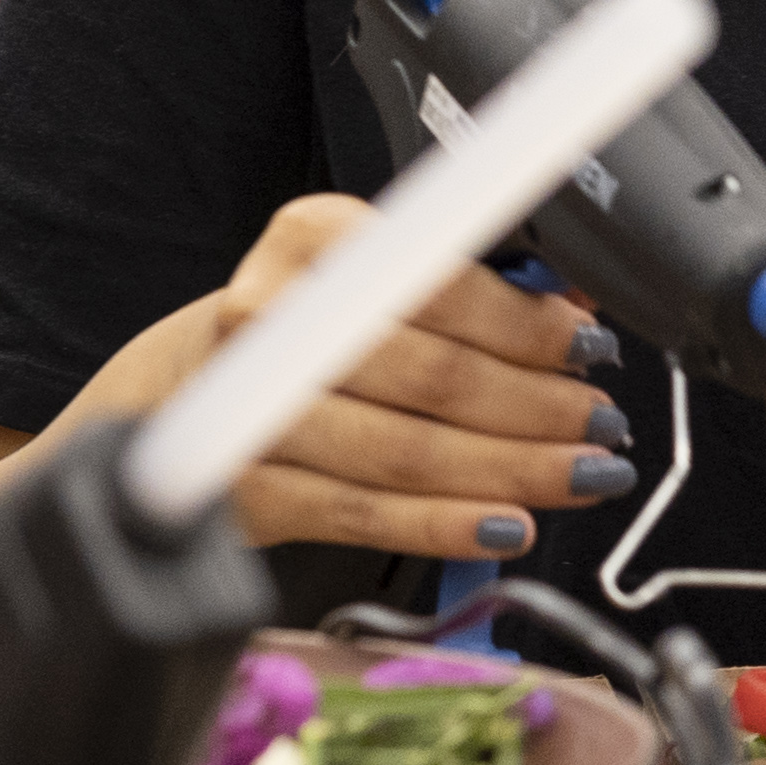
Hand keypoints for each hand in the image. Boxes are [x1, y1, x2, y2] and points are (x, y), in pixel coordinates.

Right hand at [192, 195, 631, 559]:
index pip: (442, 284)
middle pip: (434, 374)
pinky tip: (508, 526)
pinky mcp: (240, 491)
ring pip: (409, 449)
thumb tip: (577, 309)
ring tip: (584, 474)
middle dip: (540, 406)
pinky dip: (447, 524)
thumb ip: (472, 289)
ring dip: (514, 467)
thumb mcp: (374, 282)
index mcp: (315, 239)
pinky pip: (364, 513)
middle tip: (603, 424)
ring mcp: (246, 409)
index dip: (528, 324)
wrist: (162, 398)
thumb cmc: (300, 331)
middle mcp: (271, 316)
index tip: (590, 348)